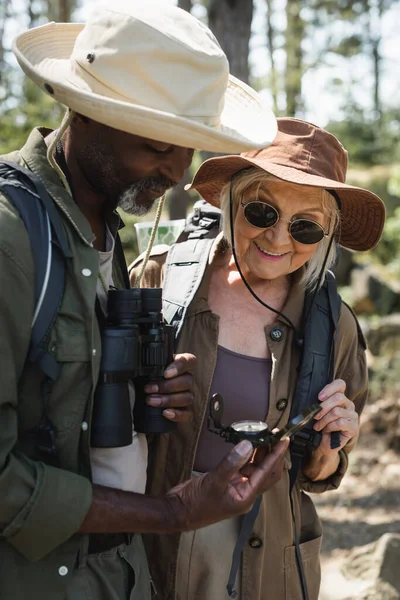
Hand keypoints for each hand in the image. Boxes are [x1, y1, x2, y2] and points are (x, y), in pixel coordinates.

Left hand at [144, 353, 195, 423]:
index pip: (188, 361)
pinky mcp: (186, 412)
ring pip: (187, 397)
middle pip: (188, 381)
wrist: (139, 399)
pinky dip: (177, 414)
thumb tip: (138, 368)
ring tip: (151, 401)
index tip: (165, 373)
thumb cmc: (145, 381)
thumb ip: (147, 367)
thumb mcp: (146, 371)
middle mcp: (186, 380)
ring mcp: (188, 396)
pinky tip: (165, 413)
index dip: (180, 366)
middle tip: (148, 389)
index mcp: (179, 366)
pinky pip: (188, 414)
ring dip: (168, 400)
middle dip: (167, 386)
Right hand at [165, 438, 288, 530]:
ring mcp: (237, 488)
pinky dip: (249, 456)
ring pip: (256, 469)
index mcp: (246, 497)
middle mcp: (245, 493)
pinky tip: (250, 445)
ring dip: (262, 454)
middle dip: (274, 454)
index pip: (266, 472)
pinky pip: (244, 468)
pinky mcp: (228, 482)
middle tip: (278, 436)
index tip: (284, 440)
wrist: (179, 511)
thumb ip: (231, 462)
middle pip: (267, 472)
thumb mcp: (214, 481)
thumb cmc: (196, 503)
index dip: (276, 455)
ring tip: (267, 436)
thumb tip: (248, 445)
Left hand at [313, 378, 358, 454]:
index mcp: (340, 398)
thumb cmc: (321, 426)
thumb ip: (319, 404)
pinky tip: (326, 430)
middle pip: (338, 398)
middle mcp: (348, 404)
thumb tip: (313, 400)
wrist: (325, 444)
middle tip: (315, 416)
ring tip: (318, 426)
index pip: (340, 384)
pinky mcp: (354, 427)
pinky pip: (341, 423)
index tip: (319, 397)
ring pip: (337, 411)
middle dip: (323, 407)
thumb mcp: (319, 412)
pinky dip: (330, 427)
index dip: (330, 388)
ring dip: (324, 420)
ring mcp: (353, 415)